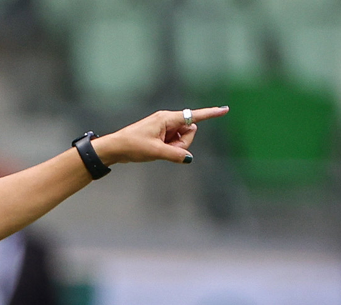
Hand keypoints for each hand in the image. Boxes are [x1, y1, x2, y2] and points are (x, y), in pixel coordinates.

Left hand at [95, 106, 228, 165]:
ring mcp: (164, 127)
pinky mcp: (160, 134)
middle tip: (163, 149)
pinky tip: (154, 150)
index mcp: (168, 119)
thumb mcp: (155, 152)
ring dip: (173, 148)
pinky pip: (172, 143)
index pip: (194, 116)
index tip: (225, 110)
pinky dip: (168, 149)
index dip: (210, 114)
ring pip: (181, 139)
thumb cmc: (133, 146)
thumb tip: (188, 158)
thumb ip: (175, 154)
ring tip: (156, 150)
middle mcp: (168, 120)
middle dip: (181, 144)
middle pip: (188, 132)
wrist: (115, 147)